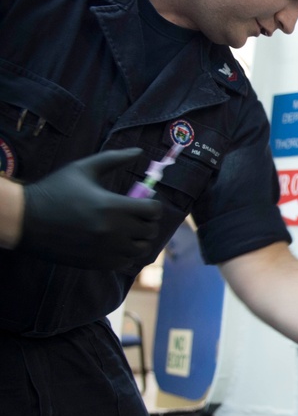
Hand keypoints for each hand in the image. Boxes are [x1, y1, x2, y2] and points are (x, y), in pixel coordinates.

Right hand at [20, 148, 162, 268]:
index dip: (152, 206)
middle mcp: (114, 231)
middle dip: (147, 222)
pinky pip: (126, 262)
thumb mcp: (83, 169)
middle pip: (150, 231)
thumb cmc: (55, 190)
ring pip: (141, 249)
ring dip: (138, 239)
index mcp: (113, 206)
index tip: (144, 203)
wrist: (26, 220)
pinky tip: (114, 242)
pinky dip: (125, 253)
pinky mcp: (98, 263)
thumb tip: (139, 151)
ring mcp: (107, 250)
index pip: (154, 211)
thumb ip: (114, 159)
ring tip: (127, 230)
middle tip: (136, 216)